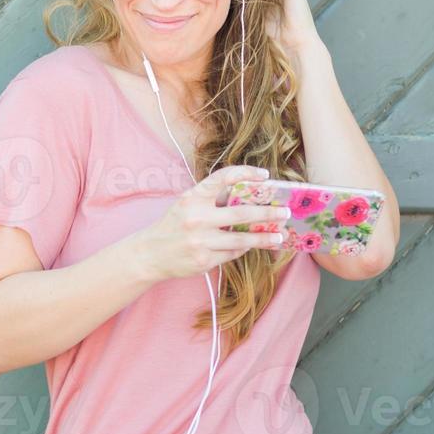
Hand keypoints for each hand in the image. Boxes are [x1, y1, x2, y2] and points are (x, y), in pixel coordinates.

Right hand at [128, 165, 292, 281]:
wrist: (149, 254)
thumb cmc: (172, 226)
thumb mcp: (186, 204)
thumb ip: (211, 199)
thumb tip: (248, 196)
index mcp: (192, 198)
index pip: (222, 178)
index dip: (246, 173)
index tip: (265, 177)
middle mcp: (196, 218)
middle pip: (242, 213)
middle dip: (268, 213)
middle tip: (285, 213)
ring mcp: (200, 241)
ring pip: (242, 238)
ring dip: (264, 237)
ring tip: (279, 236)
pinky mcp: (204, 260)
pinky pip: (232, 253)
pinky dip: (243, 248)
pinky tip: (250, 245)